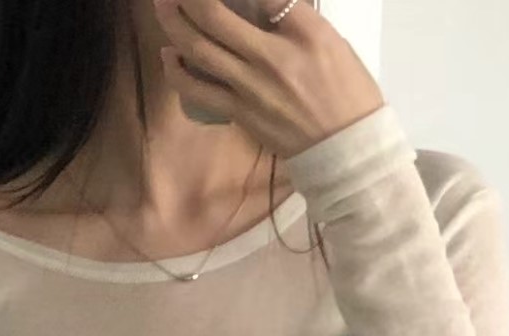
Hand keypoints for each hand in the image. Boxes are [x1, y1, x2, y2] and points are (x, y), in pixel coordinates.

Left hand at [153, 0, 385, 158]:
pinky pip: (200, 91)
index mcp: (297, 32)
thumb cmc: (345, 90)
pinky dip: (178, 71)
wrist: (347, 148)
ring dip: (174, 24)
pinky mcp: (240, 113)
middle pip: (212, 17)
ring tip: (162, 7)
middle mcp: (267, 58)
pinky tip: (168, 56)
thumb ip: (290, 13)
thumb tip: (259, 2)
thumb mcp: (328, 38)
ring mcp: (249, 88)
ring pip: (199, 50)